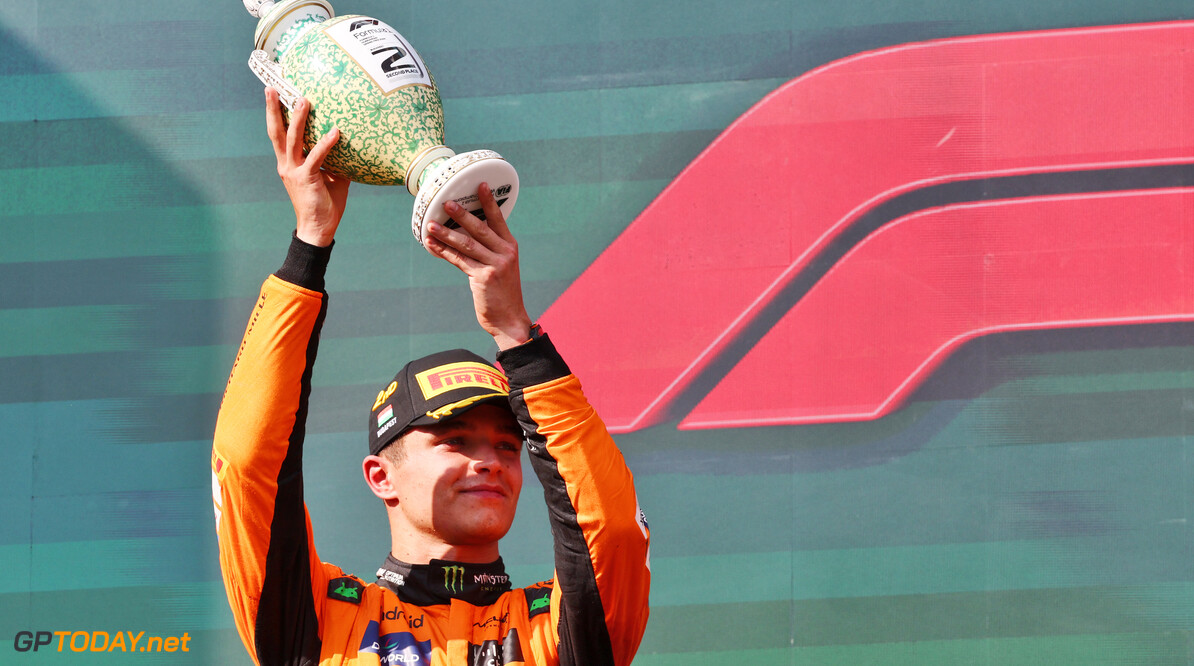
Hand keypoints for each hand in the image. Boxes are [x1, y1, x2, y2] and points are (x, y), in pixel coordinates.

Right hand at [265, 87, 349, 246]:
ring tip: (303, 100)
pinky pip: (316, 157)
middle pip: (276, 132)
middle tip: (273, 88)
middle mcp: (286, 165)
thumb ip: (335, 160)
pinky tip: (335, 132)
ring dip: (298, 119)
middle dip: (273, 109)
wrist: (319, 228)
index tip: (274, 94)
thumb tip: (352, 144)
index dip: (275, 115)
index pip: (279, 135)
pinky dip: (326, 144)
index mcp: (288, 164)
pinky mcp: (306, 179)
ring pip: (293, 139)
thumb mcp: (331, 177)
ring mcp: (294, 171)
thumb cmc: (326, 202)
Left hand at [424, 184, 532, 349]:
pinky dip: (443, 252)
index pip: (499, 219)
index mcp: (510, 246)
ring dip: (446, 233)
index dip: (489, 201)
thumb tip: (463, 234)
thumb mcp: (502, 266)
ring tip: (430, 225)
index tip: (480, 185)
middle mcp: (504, 253)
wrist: (509, 318)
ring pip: (466, 244)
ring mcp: (494, 265)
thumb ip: (489, 250)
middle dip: (461, 214)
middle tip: (446, 202)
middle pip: (480, 228)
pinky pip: (458, 261)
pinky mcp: (482, 277)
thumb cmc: (503, 292)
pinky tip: (432, 245)